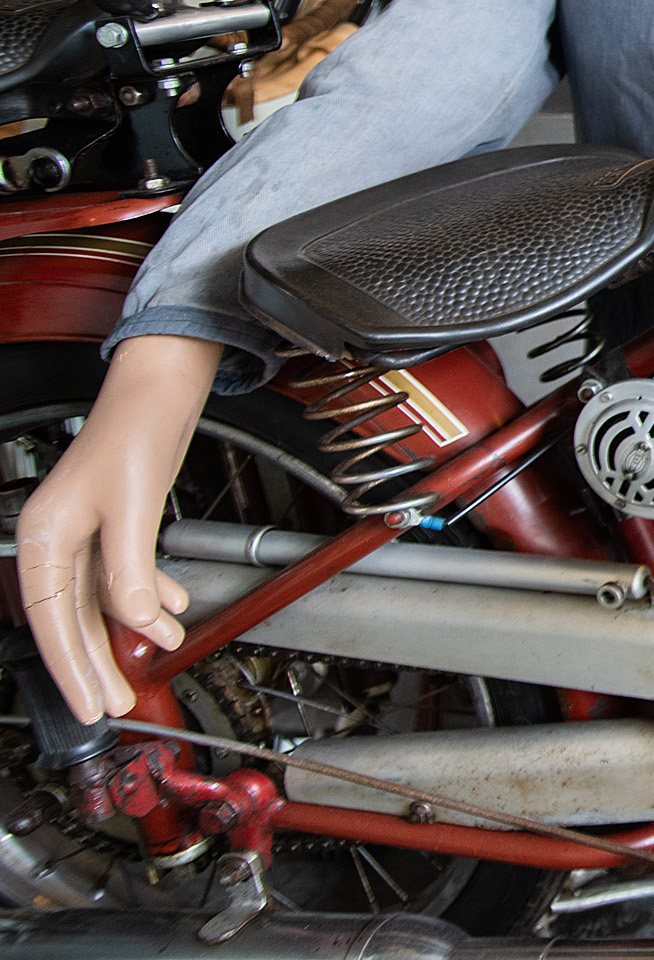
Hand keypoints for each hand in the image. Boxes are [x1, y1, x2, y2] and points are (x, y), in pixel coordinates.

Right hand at [16, 336, 218, 722]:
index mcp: (44, 536)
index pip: (54, 619)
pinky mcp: (115, 523)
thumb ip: (129, 568)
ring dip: (128, 631)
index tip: (90, 702)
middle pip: (73, 618)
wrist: (161, 387)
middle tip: (116, 703)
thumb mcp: (133, 505)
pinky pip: (122, 575)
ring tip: (150, 662)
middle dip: (96, 663)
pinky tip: (172, 611)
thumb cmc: (136, 430)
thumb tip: (136, 618)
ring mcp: (86, 532)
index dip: (71, 666)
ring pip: (99, 600)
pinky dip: (147, 595)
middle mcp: (58, 537)